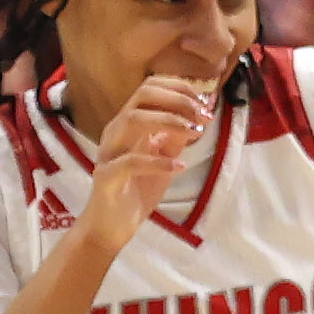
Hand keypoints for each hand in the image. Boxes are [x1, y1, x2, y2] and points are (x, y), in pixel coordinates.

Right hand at [79, 71, 212, 256]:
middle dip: (178, 100)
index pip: (150, 89)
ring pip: (133, 120)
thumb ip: (176, 137)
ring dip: (169, 121)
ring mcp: (110, 152)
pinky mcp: (107, 176)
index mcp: (129, 124)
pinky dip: (159, 161)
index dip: (180, 89)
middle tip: (204, 116)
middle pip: (142, 95)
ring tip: (194, 133)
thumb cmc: (137, 188)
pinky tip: (180, 166)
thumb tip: (197, 116)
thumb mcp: (165, 158)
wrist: (112, 224)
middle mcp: (117, 131)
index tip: (206, 103)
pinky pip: (130, 162)